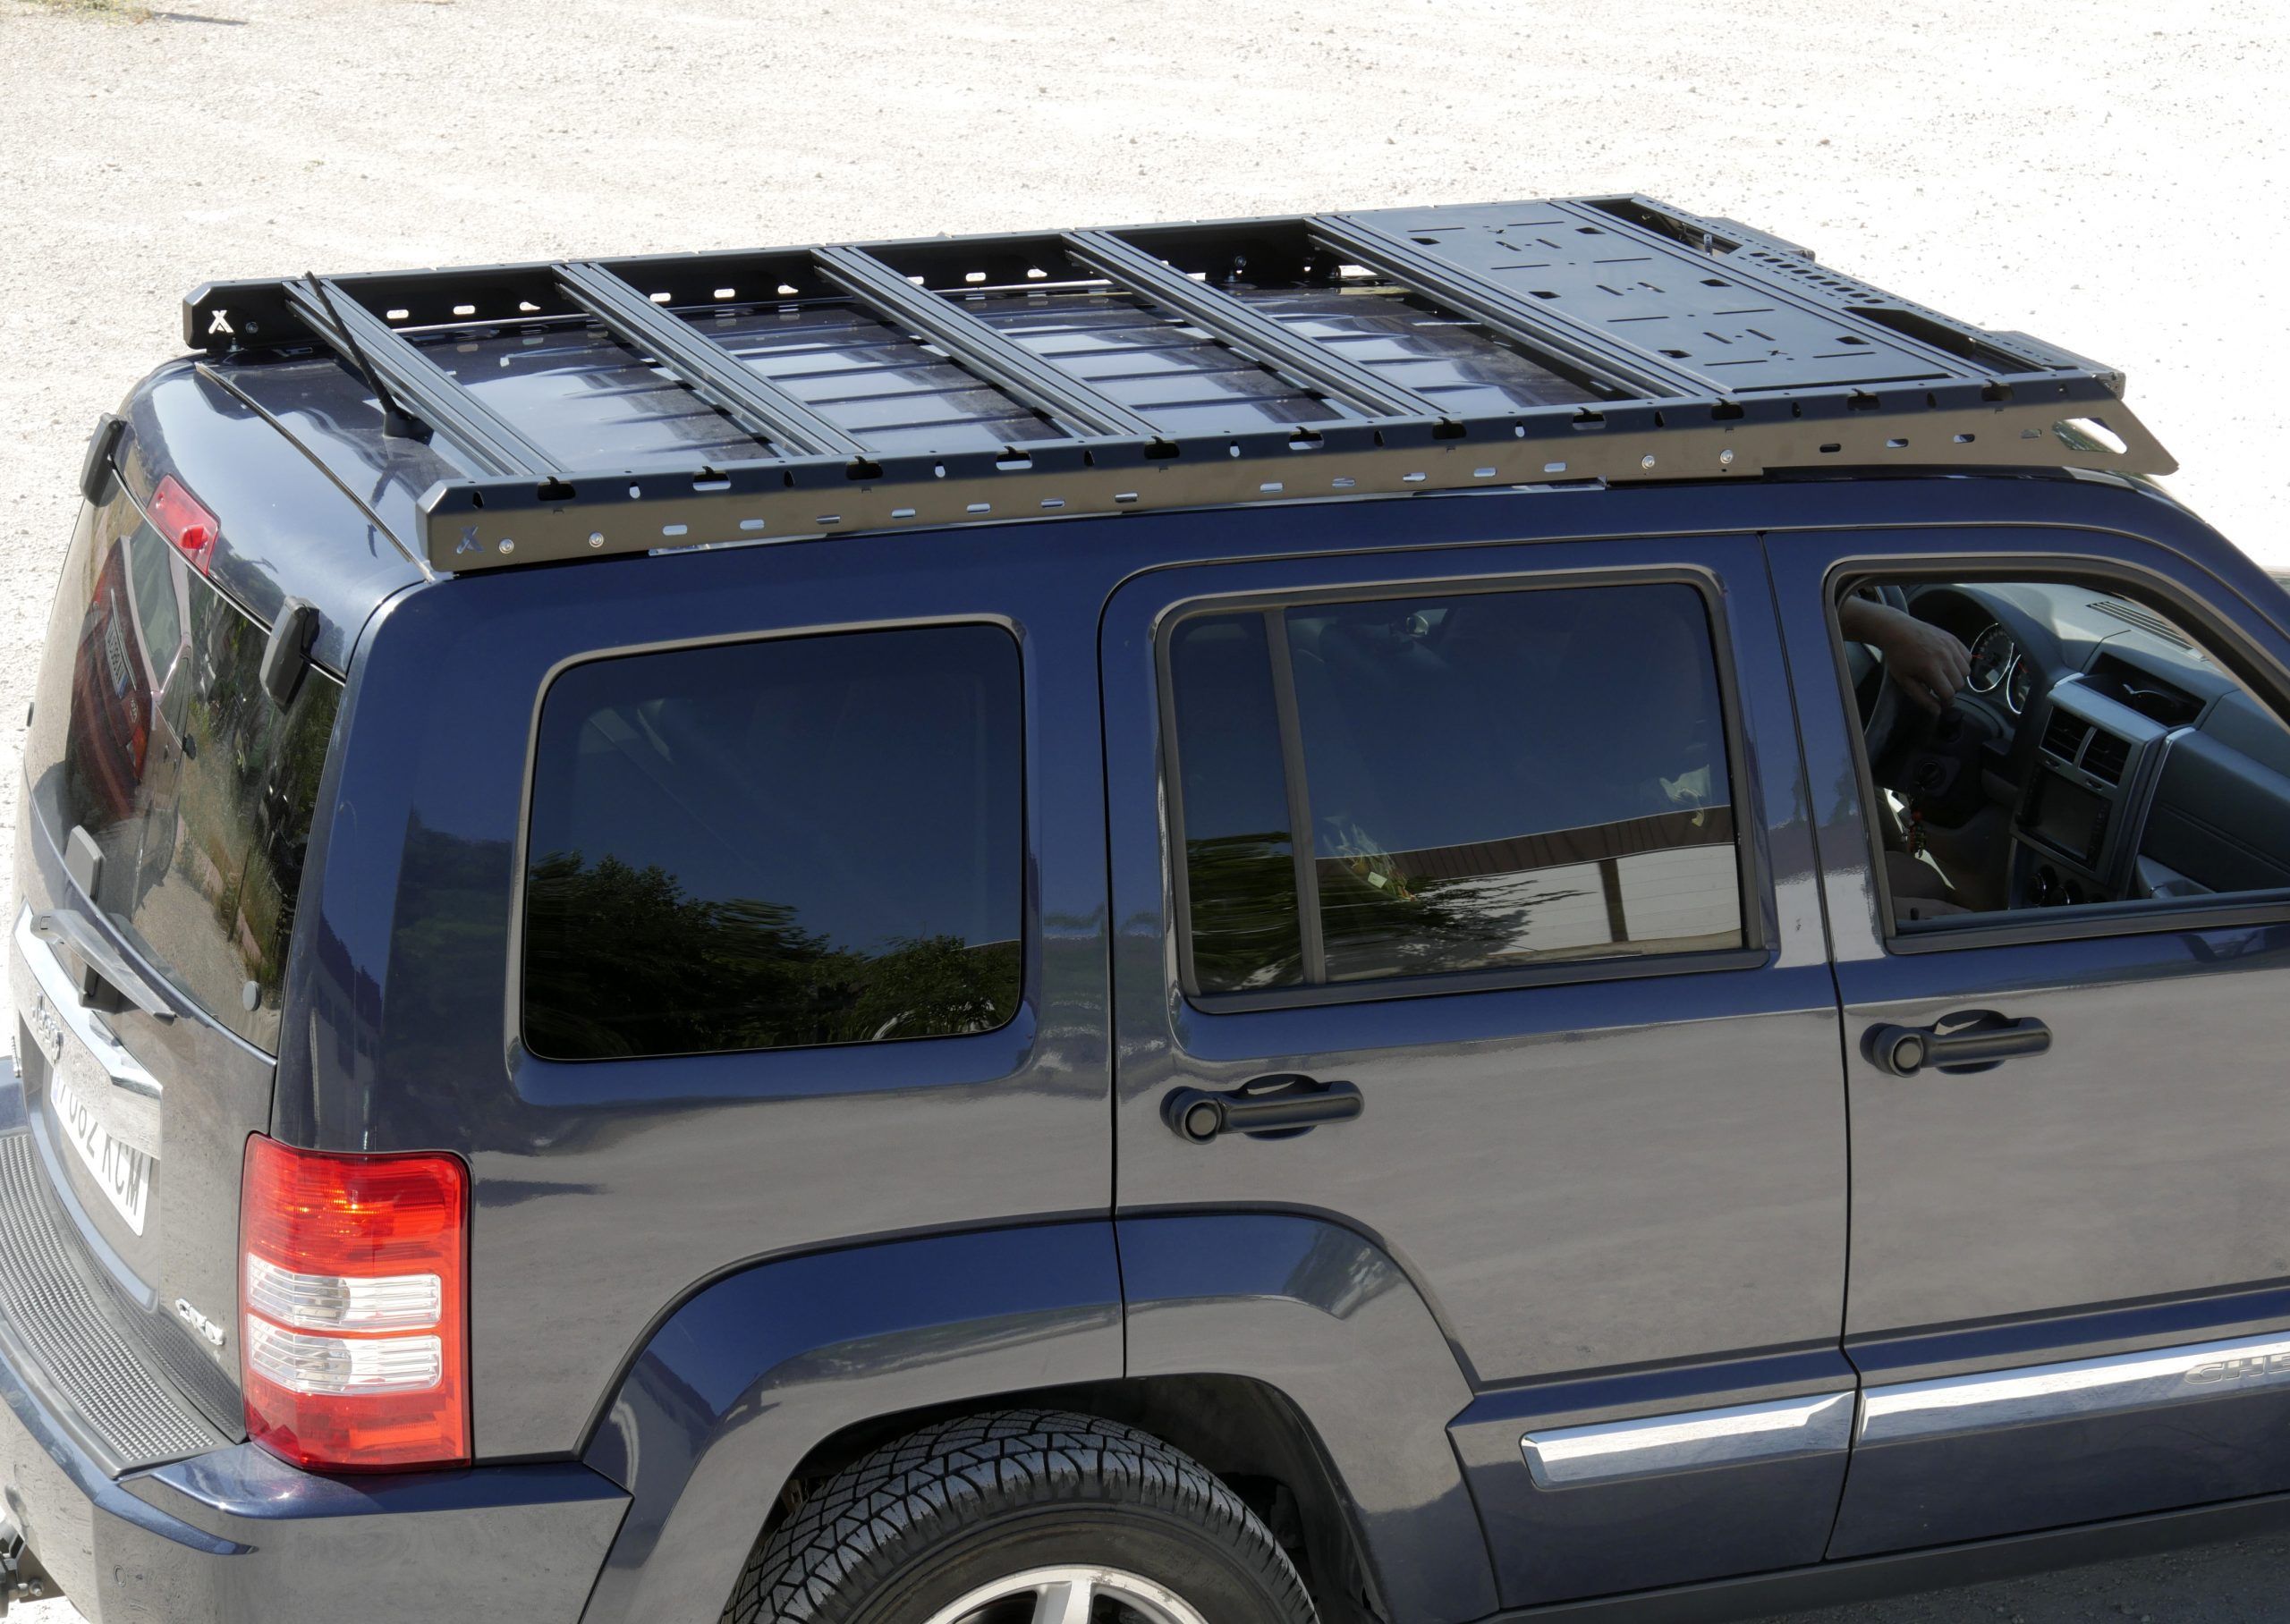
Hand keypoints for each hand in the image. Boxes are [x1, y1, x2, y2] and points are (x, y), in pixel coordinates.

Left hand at [1840, 598, 1972, 714]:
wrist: (1897, 630)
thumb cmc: (1898, 657)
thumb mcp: (1904, 680)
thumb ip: (1922, 698)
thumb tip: (1937, 712)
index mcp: (1930, 668)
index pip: (1949, 693)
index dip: (1946, 702)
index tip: (1941, 703)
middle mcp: (1944, 657)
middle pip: (1959, 684)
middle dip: (1951, 690)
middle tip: (1939, 687)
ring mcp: (1951, 646)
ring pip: (1966, 671)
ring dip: (1957, 677)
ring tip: (1943, 675)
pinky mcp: (1954, 639)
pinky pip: (1967, 657)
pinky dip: (1961, 664)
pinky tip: (1949, 664)